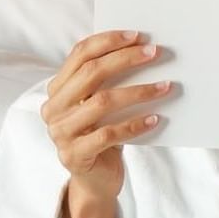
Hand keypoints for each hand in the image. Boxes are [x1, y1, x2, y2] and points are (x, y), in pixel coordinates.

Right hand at [40, 30, 170, 202]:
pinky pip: (109, 135)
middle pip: (91, 74)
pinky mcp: (75, 155)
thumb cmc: (102, 137)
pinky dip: (135, 125)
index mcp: (57, 90)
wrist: (95, 181)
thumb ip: (108, 83)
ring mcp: (61, 133)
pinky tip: (156, 119)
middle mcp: (54, 108)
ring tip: (165, 86)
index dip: (108, 42)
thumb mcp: (101, 107)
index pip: (80, 55)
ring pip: (102, 103)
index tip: (137, 36)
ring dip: (138, 92)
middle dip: (125, 60)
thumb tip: (143, 51)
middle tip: (154, 53)